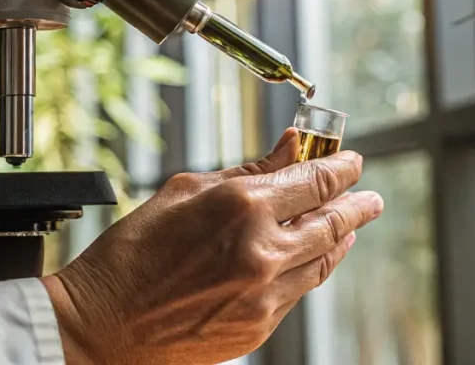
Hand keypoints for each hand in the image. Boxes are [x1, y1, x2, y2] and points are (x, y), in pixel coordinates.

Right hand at [41, 129, 384, 364]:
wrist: (103, 324)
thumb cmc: (133, 252)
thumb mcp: (186, 191)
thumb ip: (249, 169)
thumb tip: (292, 147)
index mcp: (242, 206)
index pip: (316, 181)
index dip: (342, 168)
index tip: (353, 162)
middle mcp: (262, 251)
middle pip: (333, 222)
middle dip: (357, 205)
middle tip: (371, 198)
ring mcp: (265, 294)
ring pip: (323, 260)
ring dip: (341, 238)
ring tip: (350, 226)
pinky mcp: (260, 325)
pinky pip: (299, 291)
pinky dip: (312, 268)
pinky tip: (313, 258)